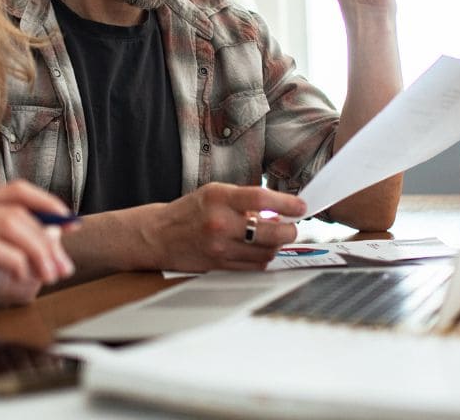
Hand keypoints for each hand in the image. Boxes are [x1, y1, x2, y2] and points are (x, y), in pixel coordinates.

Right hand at [0, 181, 75, 342]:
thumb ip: (12, 244)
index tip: (73, 224)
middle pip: (18, 209)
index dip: (49, 204)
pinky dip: (17, 263)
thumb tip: (55, 237)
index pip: (16, 190)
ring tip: (47, 276)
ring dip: (38, 251)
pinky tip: (21, 279)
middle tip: (62, 268)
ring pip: (9, 224)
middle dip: (49, 239)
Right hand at [139, 183, 306, 272]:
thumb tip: (278, 210)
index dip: (287, 203)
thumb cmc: (189, 212)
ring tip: (273, 237)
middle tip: (292, 226)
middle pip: (270, 231)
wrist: (158, 236)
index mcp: (218, 198)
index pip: (261, 198)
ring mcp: (220, 247)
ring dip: (276, 245)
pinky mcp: (219, 266)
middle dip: (289, 230)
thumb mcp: (214, 193)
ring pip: (266, 252)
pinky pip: (254, 266)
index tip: (301, 206)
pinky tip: (259, 250)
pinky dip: (263, 258)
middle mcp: (219, 223)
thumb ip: (244, 200)